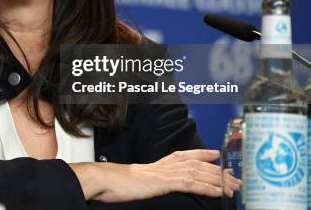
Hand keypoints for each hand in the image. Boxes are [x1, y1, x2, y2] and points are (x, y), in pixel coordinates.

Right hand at [72, 149, 240, 201]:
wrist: (108, 179)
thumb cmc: (121, 182)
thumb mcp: (143, 179)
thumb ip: (156, 178)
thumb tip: (161, 182)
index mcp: (162, 162)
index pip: (188, 155)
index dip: (205, 154)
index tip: (218, 155)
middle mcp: (168, 164)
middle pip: (200, 165)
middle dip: (221, 172)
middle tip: (237, 179)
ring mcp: (167, 172)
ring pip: (199, 174)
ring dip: (220, 181)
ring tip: (234, 188)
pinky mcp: (165, 182)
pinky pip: (190, 184)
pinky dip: (207, 187)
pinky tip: (218, 193)